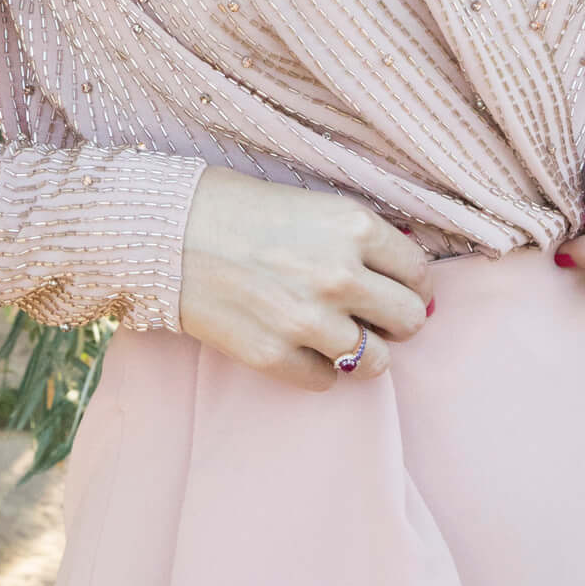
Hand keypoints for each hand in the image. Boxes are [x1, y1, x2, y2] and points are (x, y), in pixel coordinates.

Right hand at [179, 166, 434, 389]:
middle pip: (409, 319)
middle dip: (395, 318)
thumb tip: (406, 276)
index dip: (409, 281)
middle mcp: (340, 275)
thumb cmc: (238, 208)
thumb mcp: (313, 205)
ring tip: (336, 331)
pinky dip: (319, 367)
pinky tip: (299, 343)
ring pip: (377, 361)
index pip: (418, 272)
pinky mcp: (275, 356)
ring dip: (362, 349)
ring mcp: (307, 321)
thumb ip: (361, 238)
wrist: (166, 232)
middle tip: (373, 313)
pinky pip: (328, 381)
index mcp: (353, 226)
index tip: (396, 284)